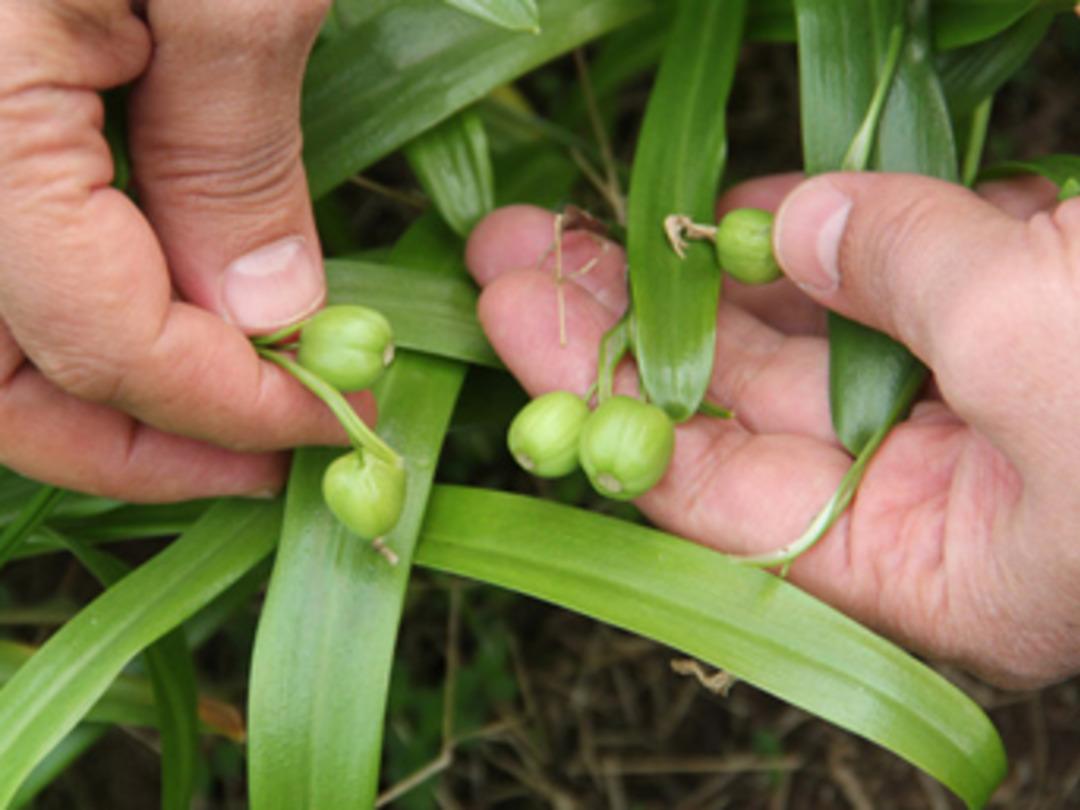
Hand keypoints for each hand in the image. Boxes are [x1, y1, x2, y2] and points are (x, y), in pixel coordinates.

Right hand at [0, 0, 371, 500]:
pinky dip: (104, 307)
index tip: (339, 421)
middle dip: (143, 445)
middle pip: (7, 382)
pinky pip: (27, 264)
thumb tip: (272, 315)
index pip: (103, 340)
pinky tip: (192, 306)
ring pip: (6, 337)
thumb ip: (230, 156)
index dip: (230, 404)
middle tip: (272, 460)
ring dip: (120, 388)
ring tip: (243, 400)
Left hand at [465, 171, 1079, 688]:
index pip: (715, 496)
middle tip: (522, 257)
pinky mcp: (1010, 326)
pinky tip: (752, 205)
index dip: (606, 400)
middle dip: (626, 327)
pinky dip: (825, 237)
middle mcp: (938, 503)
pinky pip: (887, 286)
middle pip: (738, 412)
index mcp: (937, 574)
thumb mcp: (1046, 346)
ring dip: (707, 275)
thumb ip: (904, 281)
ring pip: (804, 343)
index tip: (517, 318)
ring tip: (603, 223)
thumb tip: (797, 228)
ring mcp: (969, 410)